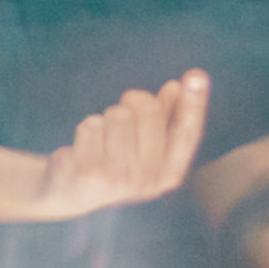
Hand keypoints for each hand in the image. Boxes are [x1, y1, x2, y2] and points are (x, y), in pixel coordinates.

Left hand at [37, 70, 210, 219]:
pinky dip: (85, 130)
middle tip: (123, 109)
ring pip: (118, 114)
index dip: (194, 102)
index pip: (187, 132)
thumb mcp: (144, 143)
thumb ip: (164, 116)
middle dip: (134, 100)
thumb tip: (176, 86)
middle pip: (149, 110)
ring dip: (106, 118)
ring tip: (101, 140)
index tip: (198, 74)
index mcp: (168, 174)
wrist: (70, 193)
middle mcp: (147, 181)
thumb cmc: (114, 159)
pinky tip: (82, 150)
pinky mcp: (88, 175)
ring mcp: (118, 180)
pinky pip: (91, 125)